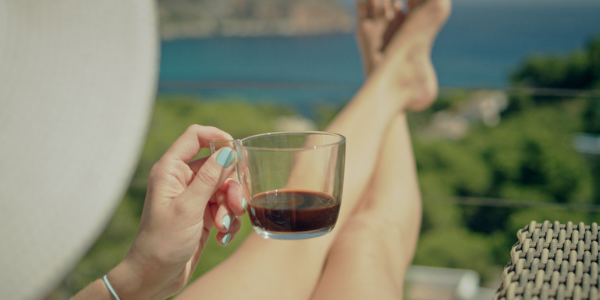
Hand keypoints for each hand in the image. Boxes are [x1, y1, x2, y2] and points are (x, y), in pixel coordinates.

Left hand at [108, 125, 244, 299]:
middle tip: (235, 205)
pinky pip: (225, 208)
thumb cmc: (162, 242)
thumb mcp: (188, 208)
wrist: (155, 277)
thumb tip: (227, 151)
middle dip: (231, 186)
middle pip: (218, 166)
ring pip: (225, 189)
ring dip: (231, 207)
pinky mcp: (203, 215)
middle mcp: (182, 180)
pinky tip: (222, 236)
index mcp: (171, 170)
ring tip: (224, 226)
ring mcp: (194, 198)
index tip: (236, 150)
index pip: (195, 137)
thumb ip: (209, 178)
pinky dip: (228, 220)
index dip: (217, 137)